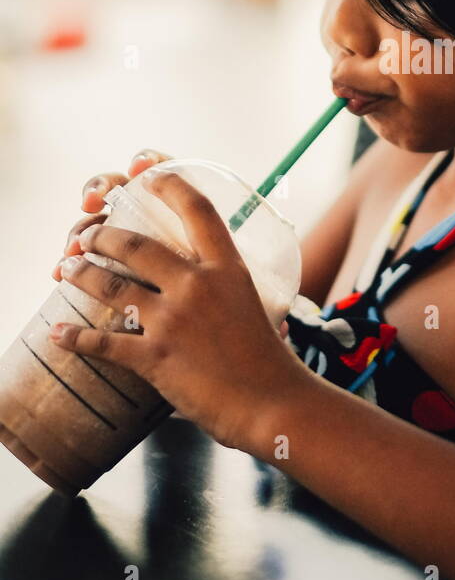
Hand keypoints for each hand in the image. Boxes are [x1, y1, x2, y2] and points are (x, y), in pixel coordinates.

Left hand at [47, 168, 300, 452]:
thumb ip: (225, 284)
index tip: (148, 177)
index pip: (197, 210)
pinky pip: (103, 341)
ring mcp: (173, 320)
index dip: (169, 185)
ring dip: (82, 274)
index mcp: (227, 268)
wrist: (271, 403)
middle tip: (88, 236)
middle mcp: (197, 285)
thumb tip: (209, 274)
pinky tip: (59, 333)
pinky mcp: (154, 356)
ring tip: (66, 268)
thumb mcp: (251, 303)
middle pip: (136, 244)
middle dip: (103, 236)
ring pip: (112, 285)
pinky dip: (76, 337)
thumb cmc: (267, 359)